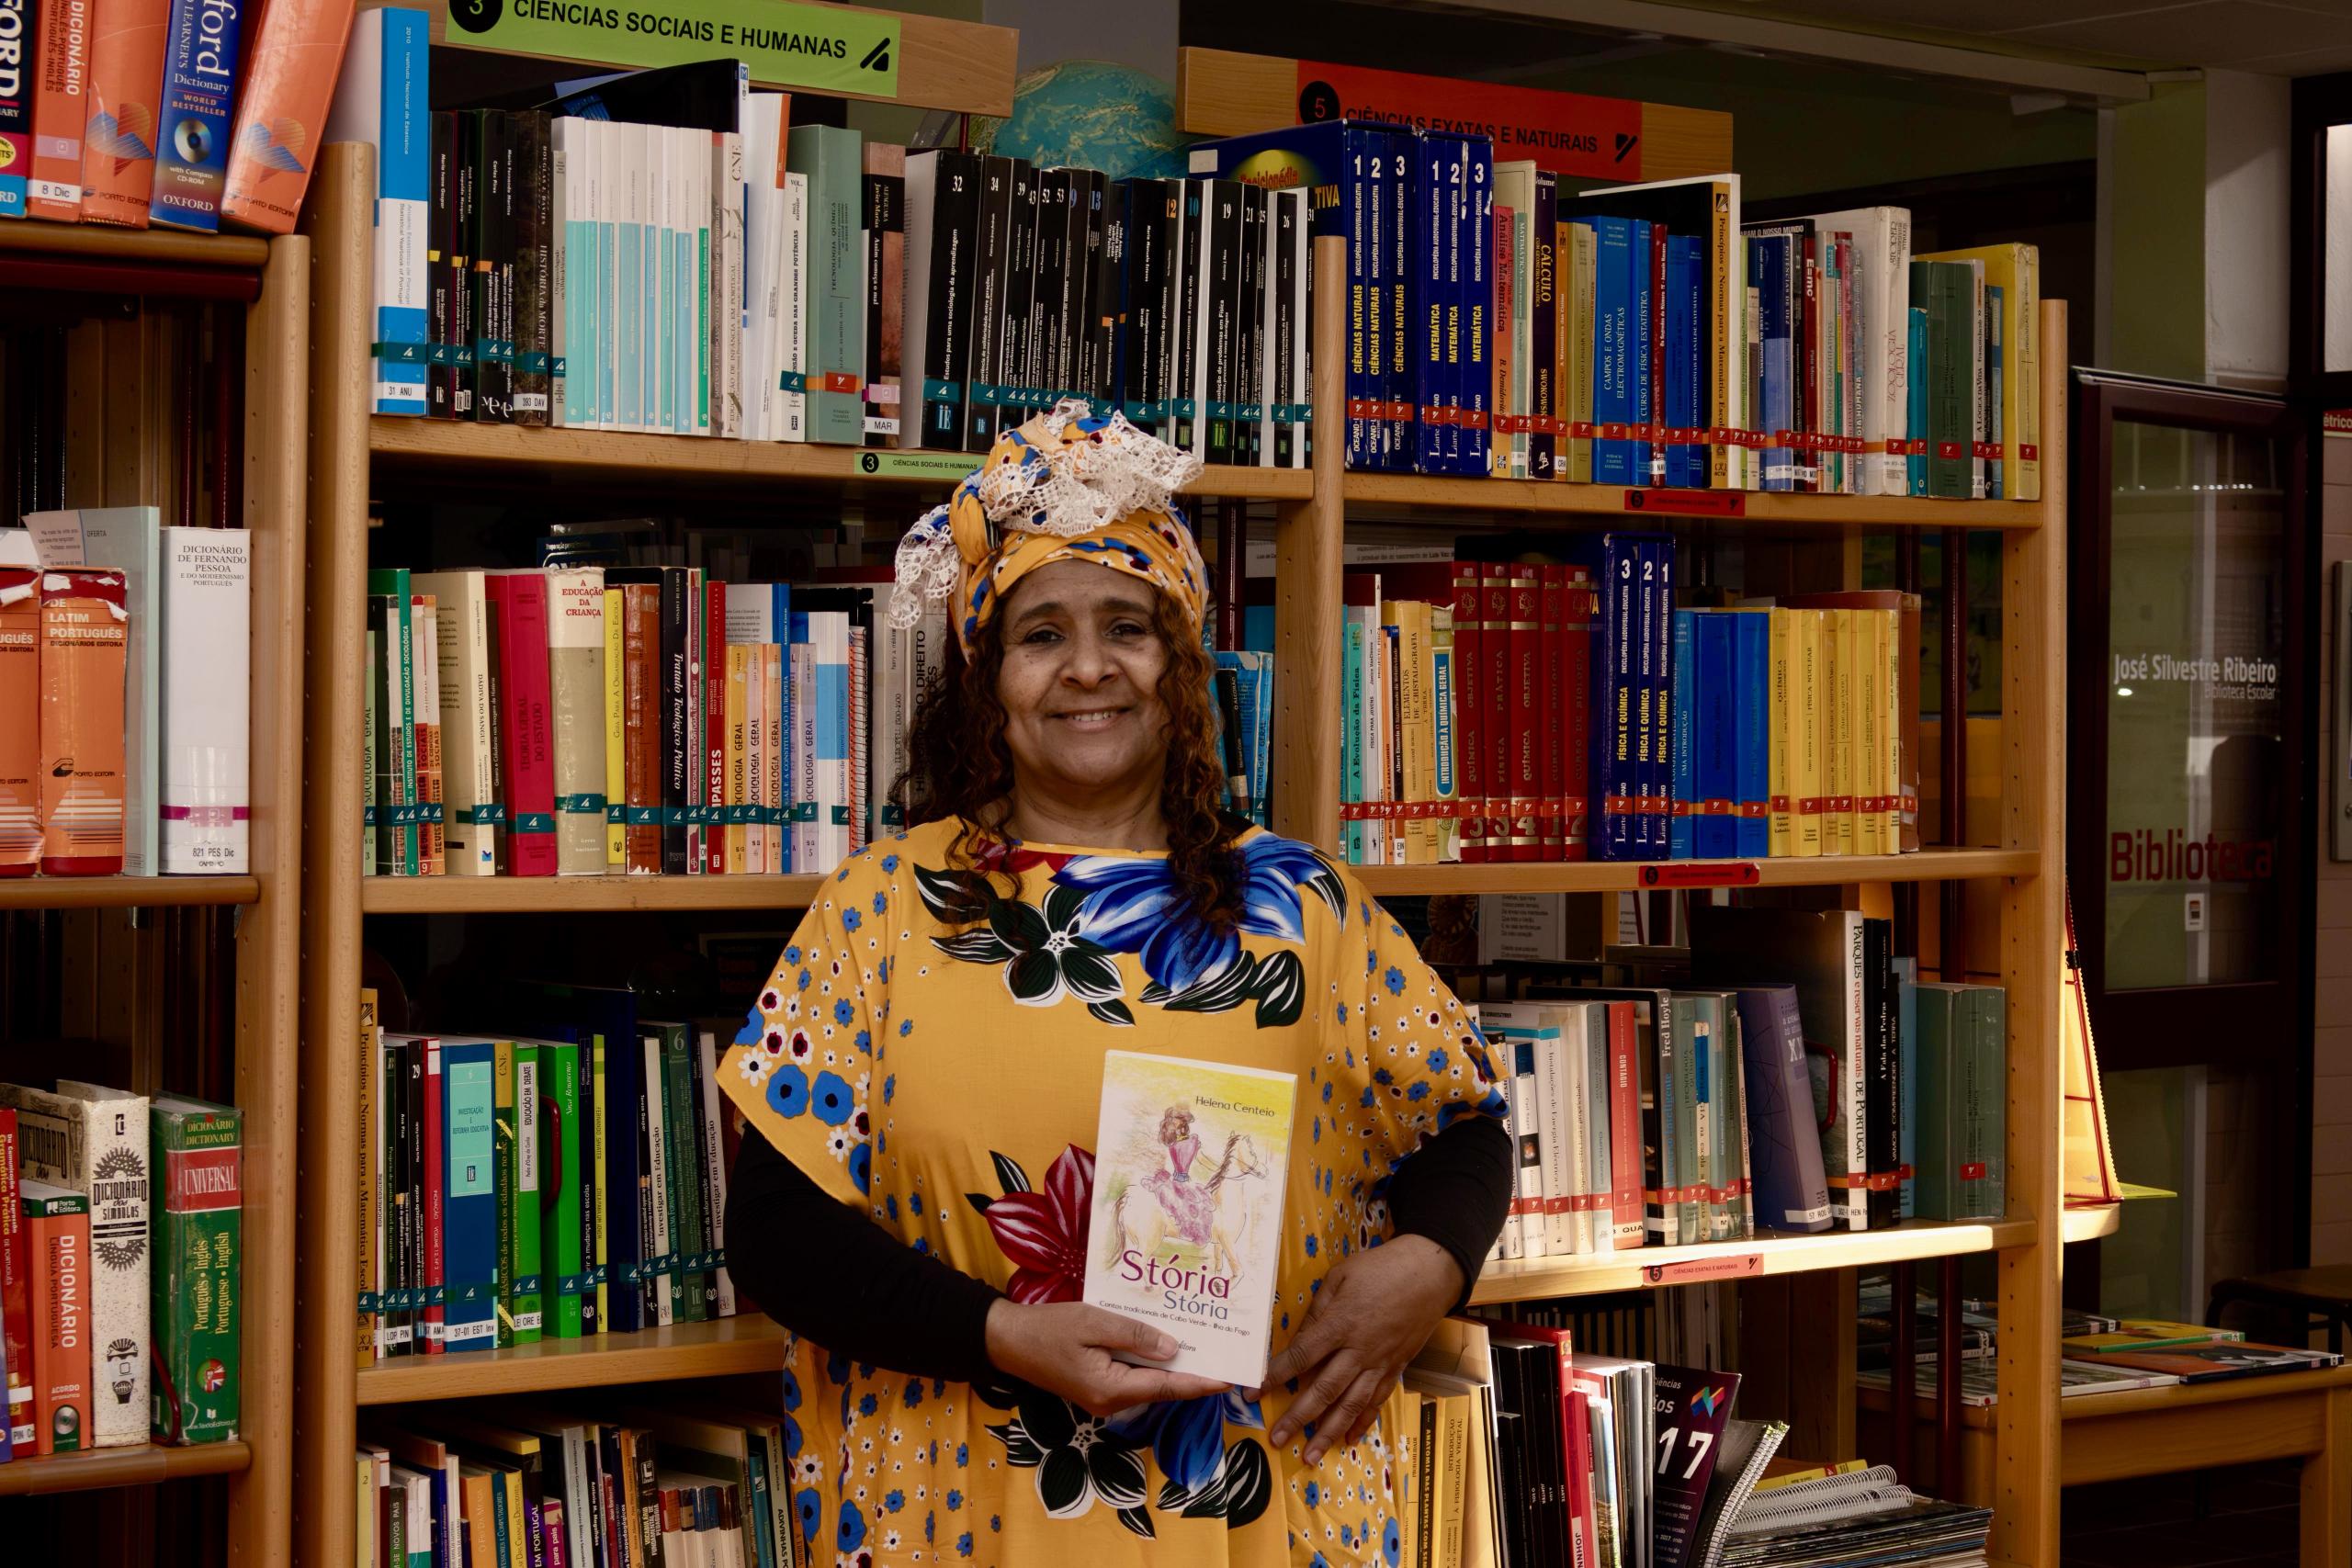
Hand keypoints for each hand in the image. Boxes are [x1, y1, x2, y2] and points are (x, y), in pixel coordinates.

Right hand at [984, 1298, 1230, 1418]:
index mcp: (1111, 1389)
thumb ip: (1135, 1336)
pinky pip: (1133, 1376)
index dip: (1202, 1383)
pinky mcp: (1097, 1387)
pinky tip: (1166, 1343)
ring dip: (1174, 1366)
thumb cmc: (1048, 1329)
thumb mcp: (1094, 1323)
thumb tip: (1174, 1350)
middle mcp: (1111, 1401)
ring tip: (1205, 1345)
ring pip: (1149, 1382)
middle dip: (1194, 1373)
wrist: (1008, 1340)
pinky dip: (1152, 1362)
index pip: (1168, 1388)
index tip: (1231, 1379)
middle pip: (1162, 1388)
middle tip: (1225, 1355)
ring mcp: (1103, 1397)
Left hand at [1260, 1235, 1462, 1465]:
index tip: (1254, 1394)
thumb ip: (1318, 1310)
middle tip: (1277, 1439)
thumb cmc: (1381, 1268)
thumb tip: (1300, 1338)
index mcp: (1340, 1324)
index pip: (1301, 1357)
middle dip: (1298, 1418)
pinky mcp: (1396, 1368)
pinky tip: (1348, 1439)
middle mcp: (1358, 1350)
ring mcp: (1379, 1363)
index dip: (1275, 1377)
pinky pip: (1377, 1401)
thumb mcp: (1341, 1277)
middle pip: (1323, 1390)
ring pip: (1351, 1405)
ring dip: (1328, 1433)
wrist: (1431, 1272)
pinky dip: (1362, 1422)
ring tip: (1310, 1456)